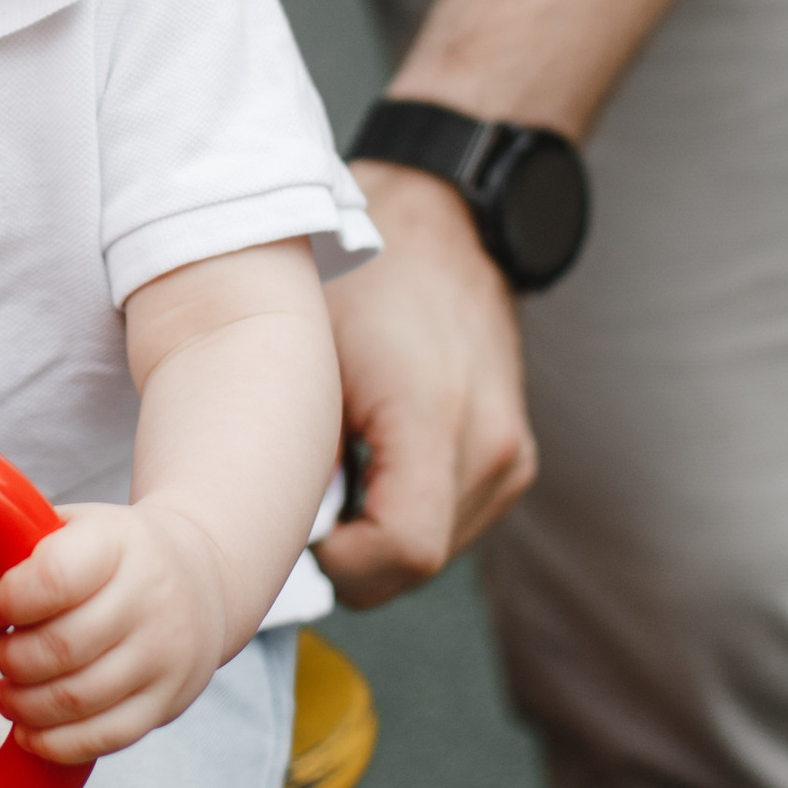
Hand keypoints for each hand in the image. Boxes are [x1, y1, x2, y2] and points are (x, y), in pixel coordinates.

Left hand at [0, 501, 230, 763]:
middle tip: (3, 652)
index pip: (53, 578)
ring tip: (7, 693)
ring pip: (77, 699)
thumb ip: (6, 553)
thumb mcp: (64, 528)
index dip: (6, 602)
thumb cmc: (109, 557)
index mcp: (116, 544)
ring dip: (24, 705)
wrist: (200, 578)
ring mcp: (164, 654)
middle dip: (11, 659)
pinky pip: (104, 738)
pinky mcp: (168, 701)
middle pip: (61, 648)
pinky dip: (55, 744)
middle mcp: (149, 597)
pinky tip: (30, 730)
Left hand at [322, 166, 537, 606]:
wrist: (438, 221)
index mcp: (436, 413)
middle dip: (352, 552)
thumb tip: (275, 531)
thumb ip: (299, 449)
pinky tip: (374, 462)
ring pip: (433, 554)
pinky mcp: (512, 458)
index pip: (403, 552)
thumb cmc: (359, 273)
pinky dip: (405, 512)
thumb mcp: (303, 350)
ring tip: (342, 466)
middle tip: (306, 495)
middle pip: (415, 565)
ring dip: (378, 536)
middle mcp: (491, 444)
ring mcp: (510, 456)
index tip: (302, 525)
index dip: (341, 562)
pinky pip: (451, 522)